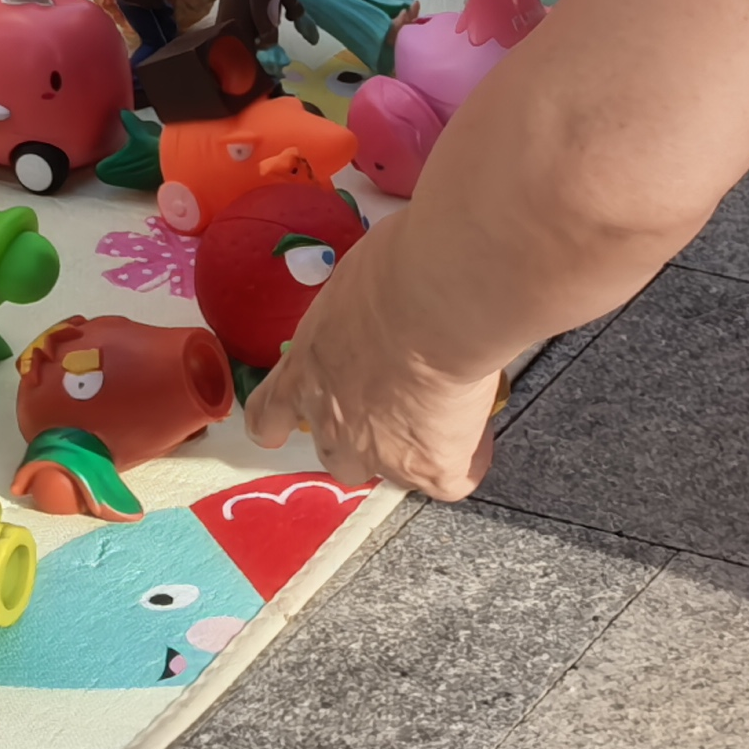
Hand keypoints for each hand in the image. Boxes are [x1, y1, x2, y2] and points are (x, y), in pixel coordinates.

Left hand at [242, 218, 506, 499]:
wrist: (434, 302)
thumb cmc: (394, 270)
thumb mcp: (356, 288)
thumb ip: (357, 317)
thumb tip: (384, 313)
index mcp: (306, 368)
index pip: (268, 413)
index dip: (273, 426)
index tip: (272, 431)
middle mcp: (332, 421)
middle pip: (336, 457)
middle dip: (362, 440)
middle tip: (398, 405)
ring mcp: (380, 454)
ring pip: (392, 474)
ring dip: (412, 453)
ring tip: (446, 418)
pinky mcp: (431, 468)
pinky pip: (452, 478)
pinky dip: (469, 453)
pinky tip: (480, 425)